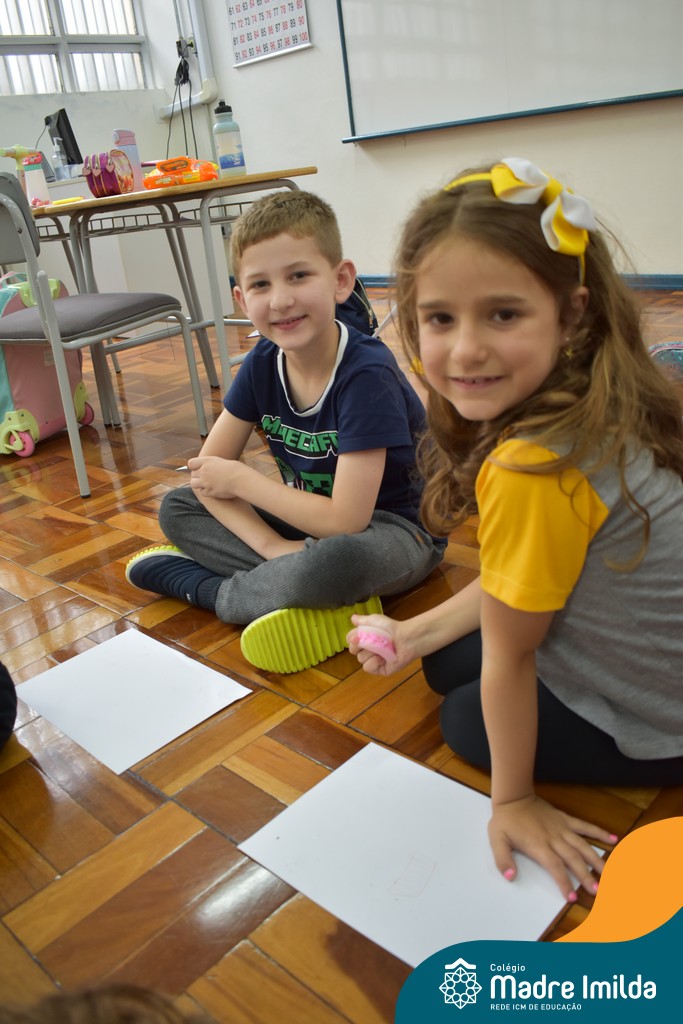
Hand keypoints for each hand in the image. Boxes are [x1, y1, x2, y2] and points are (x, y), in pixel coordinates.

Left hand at [188, 455, 242, 499]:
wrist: (240, 479)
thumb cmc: (235, 469)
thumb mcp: (220, 461)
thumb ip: (210, 464)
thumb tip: (205, 466)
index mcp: (206, 461)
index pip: (191, 463)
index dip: (194, 466)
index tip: (200, 469)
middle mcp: (203, 471)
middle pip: (193, 474)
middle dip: (198, 476)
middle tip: (207, 477)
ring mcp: (205, 482)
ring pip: (193, 483)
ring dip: (198, 484)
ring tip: (206, 484)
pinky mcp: (209, 492)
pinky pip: (202, 492)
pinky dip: (206, 491)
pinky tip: (213, 489)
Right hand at [347, 614, 412, 674]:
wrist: (405, 639)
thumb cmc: (390, 628)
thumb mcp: (375, 620)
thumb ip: (362, 620)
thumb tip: (352, 618)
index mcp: (365, 638)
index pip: (350, 640)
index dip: (352, 638)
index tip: (356, 635)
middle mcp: (367, 649)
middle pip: (353, 650)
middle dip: (358, 645)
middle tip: (366, 640)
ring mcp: (372, 660)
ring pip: (360, 659)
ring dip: (370, 652)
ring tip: (381, 648)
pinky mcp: (378, 669)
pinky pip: (368, 668)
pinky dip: (373, 662)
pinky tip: (382, 658)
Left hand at [488, 794, 615, 900]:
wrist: (513, 796)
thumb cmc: (505, 820)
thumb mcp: (497, 840)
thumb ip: (503, 860)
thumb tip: (510, 877)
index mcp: (538, 845)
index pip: (555, 867)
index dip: (564, 882)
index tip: (572, 897)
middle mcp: (554, 838)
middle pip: (573, 858)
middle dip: (585, 875)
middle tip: (597, 891)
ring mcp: (562, 828)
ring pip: (582, 844)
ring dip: (596, 859)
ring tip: (608, 873)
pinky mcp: (565, 819)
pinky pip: (584, 826)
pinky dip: (599, 832)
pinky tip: (613, 839)